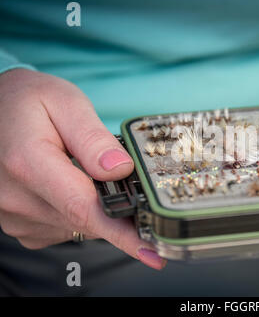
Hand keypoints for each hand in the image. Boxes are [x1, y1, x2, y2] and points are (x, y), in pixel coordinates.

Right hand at [0, 69, 165, 269]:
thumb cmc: (29, 100)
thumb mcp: (65, 103)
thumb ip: (92, 138)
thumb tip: (120, 170)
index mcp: (27, 162)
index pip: (83, 208)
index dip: (121, 233)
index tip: (151, 251)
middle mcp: (15, 196)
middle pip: (85, 219)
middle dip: (118, 213)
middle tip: (132, 187)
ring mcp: (14, 214)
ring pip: (77, 225)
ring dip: (95, 207)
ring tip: (88, 172)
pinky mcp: (20, 223)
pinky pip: (64, 227)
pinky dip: (79, 211)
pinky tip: (72, 184)